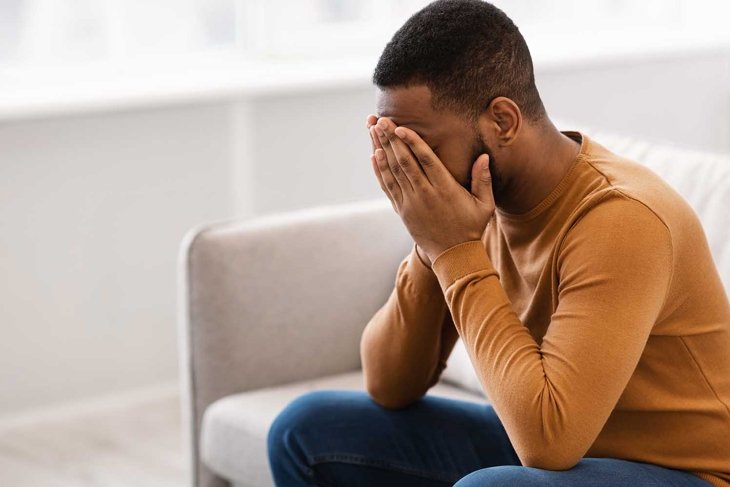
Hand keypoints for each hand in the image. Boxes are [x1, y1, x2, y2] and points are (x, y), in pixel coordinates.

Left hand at [367, 116, 494, 263]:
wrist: (453, 256)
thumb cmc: (471, 227)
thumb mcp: (484, 205)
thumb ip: (483, 179)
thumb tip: (484, 156)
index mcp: (445, 189)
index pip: (425, 160)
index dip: (411, 142)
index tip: (400, 127)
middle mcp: (425, 194)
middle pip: (404, 162)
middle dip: (390, 139)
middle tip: (380, 119)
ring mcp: (411, 203)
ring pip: (393, 172)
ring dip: (381, 149)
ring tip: (372, 130)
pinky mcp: (402, 210)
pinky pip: (388, 187)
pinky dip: (379, 170)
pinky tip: (374, 155)